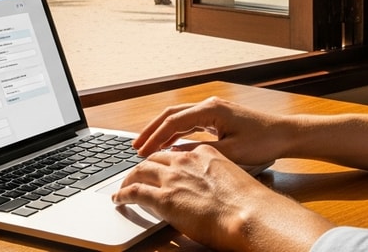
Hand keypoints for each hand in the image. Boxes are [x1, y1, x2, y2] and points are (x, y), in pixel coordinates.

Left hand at [112, 144, 333, 251]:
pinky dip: (123, 193)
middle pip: (155, 158)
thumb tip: (212, 188)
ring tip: (124, 184)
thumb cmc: (249, 204)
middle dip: (143, 164)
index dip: (165, 159)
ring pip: (140, 171)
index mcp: (205, 153)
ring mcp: (172, 178)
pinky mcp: (163, 197)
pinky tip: (119, 198)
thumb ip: (217, 177)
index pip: (177, 152)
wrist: (249, 214)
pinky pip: (134, 191)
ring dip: (130, 177)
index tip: (160, 165)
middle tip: (136, 172)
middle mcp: (185, 161)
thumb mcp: (233, 178)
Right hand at [132, 96, 289, 165]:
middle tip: (135, 147)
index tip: (141, 151)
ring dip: (162, 131)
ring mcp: (213, 110)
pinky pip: (189, 122)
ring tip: (146, 147)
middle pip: (171, 114)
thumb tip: (175, 157)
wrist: (285, 134)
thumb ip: (200, 153)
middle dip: (152, 130)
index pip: (173, 121)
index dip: (155, 137)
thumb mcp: (230, 153)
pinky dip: (175, 132)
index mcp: (211, 110)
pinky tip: (168, 145)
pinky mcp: (217, 117)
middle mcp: (209, 105)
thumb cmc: (263, 142)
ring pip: (179, 117)